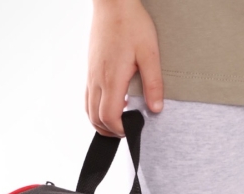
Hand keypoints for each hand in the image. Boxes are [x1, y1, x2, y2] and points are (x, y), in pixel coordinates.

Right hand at [86, 0, 163, 136]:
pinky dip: (96, 110)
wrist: (113, 3)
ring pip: (88, 110)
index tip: (133, 129)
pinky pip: (87, 98)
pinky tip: (112, 105)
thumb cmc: (131, 23)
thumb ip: (153, 84)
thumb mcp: (150, 53)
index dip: (120, 129)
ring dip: (101, 122)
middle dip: (110, 131)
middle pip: (95, 118)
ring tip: (119, 123)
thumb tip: (156, 109)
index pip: (109, 117)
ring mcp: (91, 76)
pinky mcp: (90, 70)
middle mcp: (97, 80)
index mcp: (111, 79)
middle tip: (127, 130)